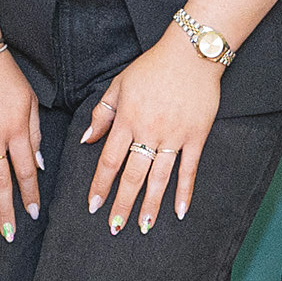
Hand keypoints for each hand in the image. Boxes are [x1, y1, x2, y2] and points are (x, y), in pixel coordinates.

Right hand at [0, 48, 41, 236]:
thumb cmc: (5, 76)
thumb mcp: (30, 101)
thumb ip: (34, 132)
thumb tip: (37, 163)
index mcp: (17, 130)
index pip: (26, 171)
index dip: (31, 194)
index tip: (33, 213)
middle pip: (2, 181)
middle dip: (7, 209)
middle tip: (9, 232)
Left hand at [83, 30, 223, 233]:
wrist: (190, 54)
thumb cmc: (151, 68)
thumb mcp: (118, 85)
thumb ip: (102, 114)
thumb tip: (86, 140)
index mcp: (126, 120)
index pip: (109, 160)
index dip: (100, 185)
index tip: (92, 205)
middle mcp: (148, 132)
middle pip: (132, 175)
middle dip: (122, 203)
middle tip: (115, 226)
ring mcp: (174, 136)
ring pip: (159, 178)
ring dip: (150, 204)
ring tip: (143, 226)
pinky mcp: (196, 136)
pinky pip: (189, 169)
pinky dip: (185, 192)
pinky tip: (180, 211)